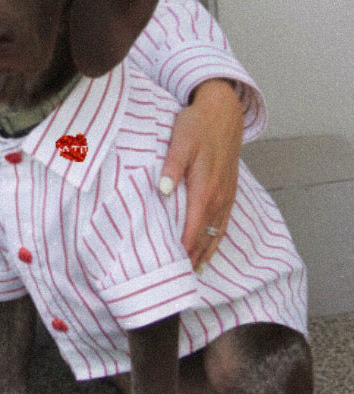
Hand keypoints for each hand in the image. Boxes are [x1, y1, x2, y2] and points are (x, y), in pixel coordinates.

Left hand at [159, 79, 243, 269]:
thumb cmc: (196, 124)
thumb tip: (162, 190)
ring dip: (204, 254)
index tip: (171, 270)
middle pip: (205, 237)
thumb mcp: (180, 139)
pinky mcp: (230, 191)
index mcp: (205, 187)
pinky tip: (208, 251)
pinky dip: (216, 240)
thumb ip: (171, 165)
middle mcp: (219, 197)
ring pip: (216, 233)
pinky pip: (223, 223)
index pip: (192, 228)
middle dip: (192, 259)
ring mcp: (227, 195)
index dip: (182, 250)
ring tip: (191, 275)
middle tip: (177, 282)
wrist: (224, 111)